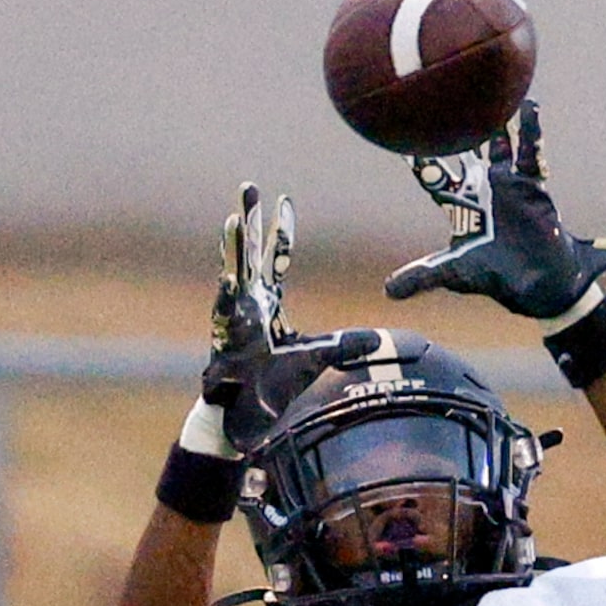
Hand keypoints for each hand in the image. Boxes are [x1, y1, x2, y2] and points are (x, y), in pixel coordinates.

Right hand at [179, 183, 377, 460]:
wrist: (247, 417)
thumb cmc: (274, 388)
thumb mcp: (318, 360)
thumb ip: (345, 347)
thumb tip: (379, 340)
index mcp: (268, 305)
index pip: (277, 260)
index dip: (281, 231)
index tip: (285, 200)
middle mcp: (249, 306)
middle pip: (250, 255)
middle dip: (249, 222)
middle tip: (248, 187)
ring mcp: (235, 321)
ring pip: (234, 276)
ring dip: (233, 249)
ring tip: (234, 219)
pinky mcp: (226, 342)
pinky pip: (227, 316)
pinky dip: (228, 296)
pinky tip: (230, 277)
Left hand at [384, 100, 605, 318]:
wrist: (536, 283)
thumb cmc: (494, 277)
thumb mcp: (454, 274)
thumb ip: (422, 277)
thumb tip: (388, 292)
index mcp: (460, 206)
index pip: (434, 177)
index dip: (420, 161)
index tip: (404, 139)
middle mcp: (481, 189)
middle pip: (463, 151)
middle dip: (454, 128)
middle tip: (441, 95)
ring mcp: (507, 184)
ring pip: (498, 144)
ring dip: (495, 121)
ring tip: (488, 89)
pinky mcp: (531, 185)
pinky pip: (531, 152)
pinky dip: (530, 130)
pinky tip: (529, 106)